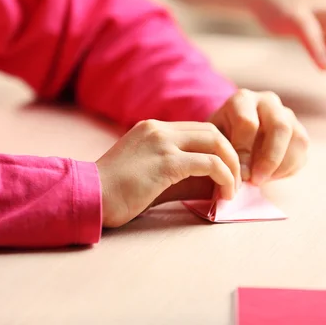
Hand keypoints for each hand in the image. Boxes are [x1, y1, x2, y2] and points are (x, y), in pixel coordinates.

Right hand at [96, 120, 239, 226]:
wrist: (87, 197)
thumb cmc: (114, 193)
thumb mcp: (148, 174)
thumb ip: (177, 172)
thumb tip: (213, 184)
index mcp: (153, 128)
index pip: (198, 129)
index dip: (219, 148)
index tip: (228, 171)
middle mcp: (159, 129)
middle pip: (212, 130)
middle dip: (232, 154)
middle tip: (238, 178)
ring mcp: (162, 143)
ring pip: (215, 142)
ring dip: (232, 166)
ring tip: (234, 189)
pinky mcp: (166, 162)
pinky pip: (209, 163)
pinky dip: (224, 177)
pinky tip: (224, 194)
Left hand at [208, 89, 308, 185]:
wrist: (234, 132)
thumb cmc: (221, 137)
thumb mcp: (216, 141)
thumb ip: (225, 153)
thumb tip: (243, 175)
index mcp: (243, 99)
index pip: (248, 123)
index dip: (244, 151)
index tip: (239, 173)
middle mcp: (268, 101)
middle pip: (279, 127)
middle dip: (269, 158)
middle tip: (257, 180)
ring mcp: (287, 114)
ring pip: (297, 138)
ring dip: (281, 165)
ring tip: (263, 180)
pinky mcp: (299, 130)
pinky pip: (302, 151)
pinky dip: (288, 168)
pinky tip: (271, 176)